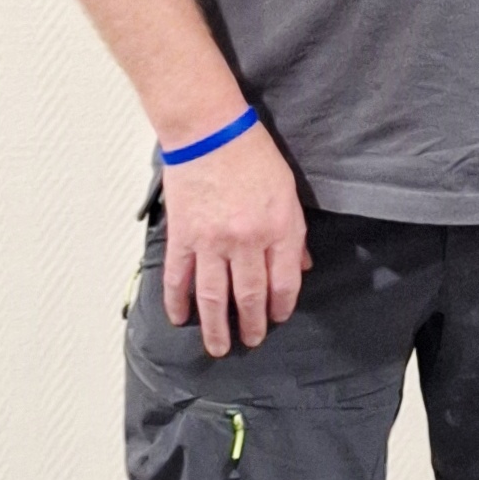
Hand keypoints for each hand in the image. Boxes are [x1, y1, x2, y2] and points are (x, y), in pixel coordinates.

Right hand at [160, 122, 311, 352]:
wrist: (209, 132)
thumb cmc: (254, 155)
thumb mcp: (288, 191)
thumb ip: (294, 233)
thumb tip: (301, 266)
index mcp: (278, 228)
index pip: (283, 282)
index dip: (281, 306)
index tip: (276, 319)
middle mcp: (247, 241)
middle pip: (250, 295)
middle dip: (251, 325)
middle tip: (250, 342)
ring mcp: (212, 242)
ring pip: (213, 296)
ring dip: (215, 326)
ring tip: (218, 347)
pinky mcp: (183, 237)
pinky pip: (178, 277)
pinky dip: (177, 301)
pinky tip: (179, 319)